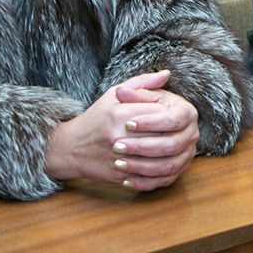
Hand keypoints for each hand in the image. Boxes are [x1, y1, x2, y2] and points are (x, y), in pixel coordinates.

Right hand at [45, 70, 199, 190]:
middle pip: (164, 137)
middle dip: (176, 135)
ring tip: (177, 149)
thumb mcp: (114, 94)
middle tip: (182, 133)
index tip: (174, 113)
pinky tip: (166, 164)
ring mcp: (120, 158)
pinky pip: (149, 178)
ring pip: (160, 161)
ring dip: (173, 156)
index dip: (172, 113)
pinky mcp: (120, 176)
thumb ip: (142, 84)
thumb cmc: (96, 118)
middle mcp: (120, 136)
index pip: (161, 113)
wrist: (70, 148)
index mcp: (121, 113)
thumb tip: (167, 74)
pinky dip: (161, 174)